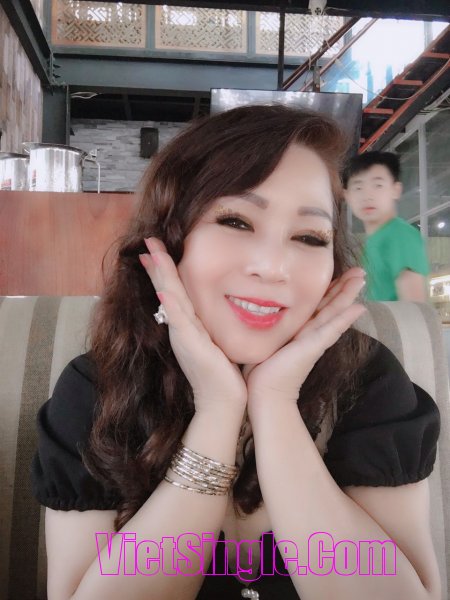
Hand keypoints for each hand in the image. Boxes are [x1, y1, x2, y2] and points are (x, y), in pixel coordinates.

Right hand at [139, 237, 247, 414]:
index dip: (165, 270)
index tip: (157, 249)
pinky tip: (165, 293)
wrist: (223, 402)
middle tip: (148, 240)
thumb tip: (216, 308)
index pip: (174, 290)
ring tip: (152, 254)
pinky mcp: (191, 347)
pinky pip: (179, 323)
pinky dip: (171, 307)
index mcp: (188, 325)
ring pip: (170, 300)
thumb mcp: (216, 341)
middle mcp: (182, 328)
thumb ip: (211, 324)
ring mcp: (184, 336)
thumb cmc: (223, 374)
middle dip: (158, 265)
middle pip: (167, 289)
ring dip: (161, 277)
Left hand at [243, 268, 366, 411]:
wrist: (263, 393)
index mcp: (299, 329)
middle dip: (345, 286)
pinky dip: (346, 319)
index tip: (338, 272)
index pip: (317, 303)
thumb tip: (250, 308)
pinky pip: (332, 329)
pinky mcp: (313, 347)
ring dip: (349, 295)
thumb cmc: (259, 369)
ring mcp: (314, 340)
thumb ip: (265, 325)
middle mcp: (310, 332)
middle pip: (331, 304)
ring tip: (363, 278)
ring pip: (335, 312)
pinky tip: (359, 308)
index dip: (328, 288)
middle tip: (361, 270)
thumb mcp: (264, 338)